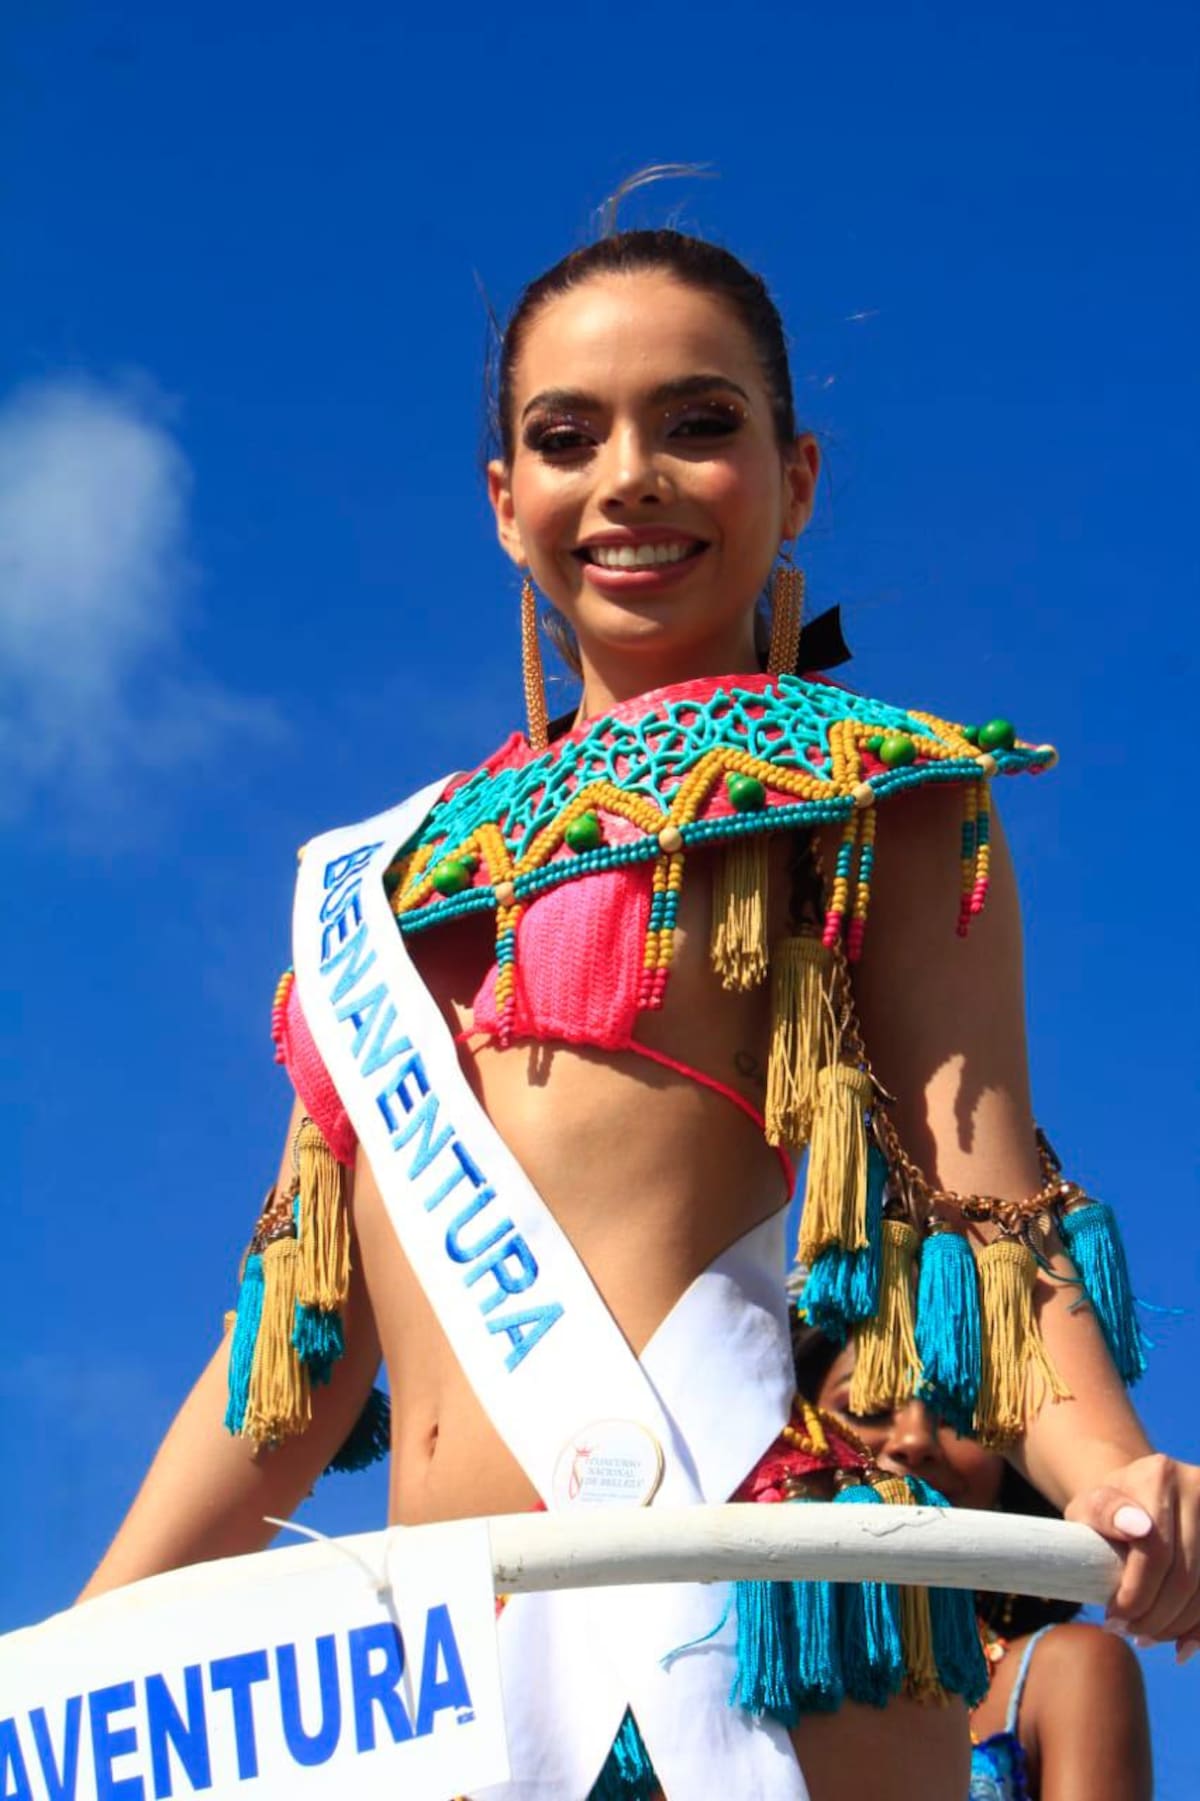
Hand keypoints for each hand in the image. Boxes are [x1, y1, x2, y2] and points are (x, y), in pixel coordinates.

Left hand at [1065, 1454, 1199, 1663]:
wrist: (1140, 1500)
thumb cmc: (1108, 1511)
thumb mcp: (1090, 1507)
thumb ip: (1103, 1513)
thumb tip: (1137, 1526)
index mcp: (1158, 1476)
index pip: (1155, 1551)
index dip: (1135, 1594)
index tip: (1113, 1619)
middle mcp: (1197, 1487)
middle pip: (1185, 1576)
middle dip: (1156, 1617)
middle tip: (1130, 1634)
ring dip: (1178, 1627)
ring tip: (1148, 1639)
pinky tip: (1182, 1645)